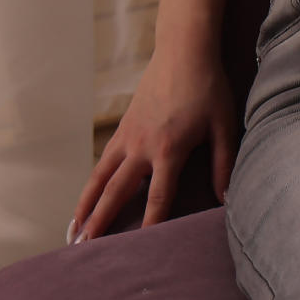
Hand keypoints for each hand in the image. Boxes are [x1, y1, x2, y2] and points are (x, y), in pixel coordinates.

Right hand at [67, 42, 238, 242]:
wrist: (183, 50)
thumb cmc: (208, 87)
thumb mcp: (224, 124)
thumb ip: (223, 163)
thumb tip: (226, 197)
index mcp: (169, 148)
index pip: (158, 196)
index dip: (150, 224)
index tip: (138, 249)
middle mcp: (142, 146)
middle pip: (116, 191)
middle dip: (100, 222)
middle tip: (84, 249)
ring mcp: (127, 136)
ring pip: (100, 178)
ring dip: (85, 206)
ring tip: (73, 232)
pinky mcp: (122, 127)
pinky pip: (102, 162)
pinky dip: (92, 183)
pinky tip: (86, 199)